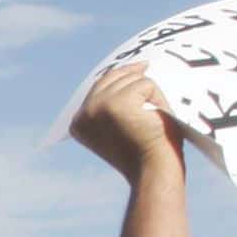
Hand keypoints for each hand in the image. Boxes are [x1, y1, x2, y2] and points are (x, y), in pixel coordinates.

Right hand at [69, 62, 184, 176]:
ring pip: (133, 79)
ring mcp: (99, 107)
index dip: (123, 74)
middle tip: (152, 83)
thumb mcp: (121, 129)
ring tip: (154, 118)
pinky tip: (157, 117)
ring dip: (150, 95)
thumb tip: (131, 70)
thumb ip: (112, 106)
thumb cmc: (145, 152)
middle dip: (138, 80)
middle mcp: (84, 113)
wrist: (154, 170)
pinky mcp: (117, 104)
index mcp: (78, 122)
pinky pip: (146, 84)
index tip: (141, 66)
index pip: (100, 83)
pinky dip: (159, 99)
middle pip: (115, 76)